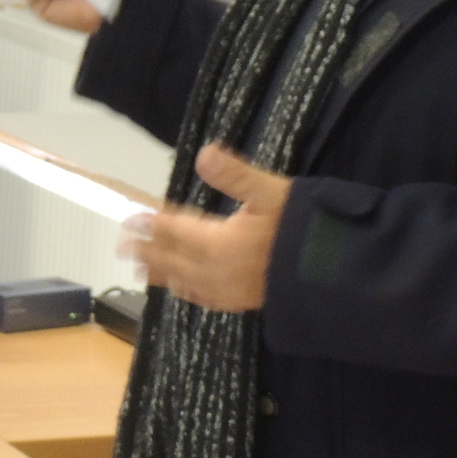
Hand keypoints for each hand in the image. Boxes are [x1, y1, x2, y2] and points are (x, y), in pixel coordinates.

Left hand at [125, 146, 290, 313]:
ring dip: (161, 273)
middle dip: (147, 251)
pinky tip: (186, 290)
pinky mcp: (244, 303)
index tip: (131, 219)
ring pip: (184, 282)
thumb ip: (235, 175)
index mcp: (218, 243)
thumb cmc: (301, 228)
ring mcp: (229, 291)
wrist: (333, 273)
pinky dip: (187, 291)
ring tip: (141, 270)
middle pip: (173, 259)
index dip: (152, 223)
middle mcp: (216, 271)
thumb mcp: (271, 192)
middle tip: (123, 245)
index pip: (175, 231)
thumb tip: (204, 154)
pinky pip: (204, 298)